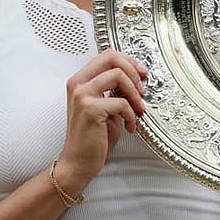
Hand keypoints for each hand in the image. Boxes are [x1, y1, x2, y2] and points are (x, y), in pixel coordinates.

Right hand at [59, 49, 146, 181]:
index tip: (141, 74)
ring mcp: (82, 95)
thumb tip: (136, 78)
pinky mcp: (90, 109)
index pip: (107, 55)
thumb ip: (114, 90)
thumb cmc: (93, 138)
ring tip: (138, 110)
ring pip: (118, 75)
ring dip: (135, 94)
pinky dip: (131, 115)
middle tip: (142, 90)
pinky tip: (130, 127)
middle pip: (112, 58)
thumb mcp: (105, 107)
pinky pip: (121, 102)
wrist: (78, 163)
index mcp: (80, 80)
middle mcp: (78, 84)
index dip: (128, 61)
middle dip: (133, 71)